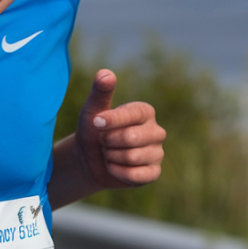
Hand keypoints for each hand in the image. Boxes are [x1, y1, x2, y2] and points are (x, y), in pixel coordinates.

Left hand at [75, 69, 165, 189]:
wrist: (89, 160)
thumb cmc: (93, 130)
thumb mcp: (92, 110)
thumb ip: (100, 91)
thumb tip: (106, 73)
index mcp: (145, 112)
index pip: (132, 114)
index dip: (111, 120)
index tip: (96, 123)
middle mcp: (156, 131)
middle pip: (131, 138)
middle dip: (109, 142)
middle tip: (103, 141)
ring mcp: (157, 153)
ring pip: (132, 158)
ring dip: (111, 157)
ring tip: (109, 153)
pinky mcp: (154, 173)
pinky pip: (136, 175)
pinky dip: (118, 172)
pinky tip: (114, 167)